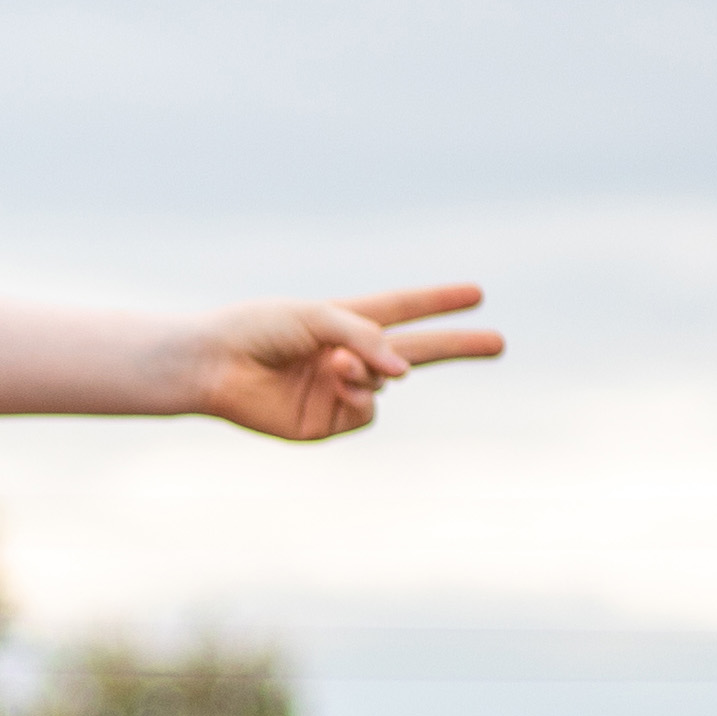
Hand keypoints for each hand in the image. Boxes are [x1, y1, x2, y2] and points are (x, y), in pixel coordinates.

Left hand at [189, 283, 501, 441]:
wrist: (216, 366)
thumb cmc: (259, 329)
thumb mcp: (319, 316)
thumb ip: (366, 335)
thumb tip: (405, 373)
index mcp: (345, 322)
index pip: (403, 308)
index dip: (438, 301)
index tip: (476, 293)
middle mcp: (349, 356)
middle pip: (417, 351)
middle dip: (458, 346)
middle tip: (500, 342)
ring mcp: (341, 390)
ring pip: (388, 383)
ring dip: (373, 370)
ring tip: (337, 362)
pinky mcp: (329, 422)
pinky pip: (367, 411)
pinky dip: (361, 394)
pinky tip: (336, 382)